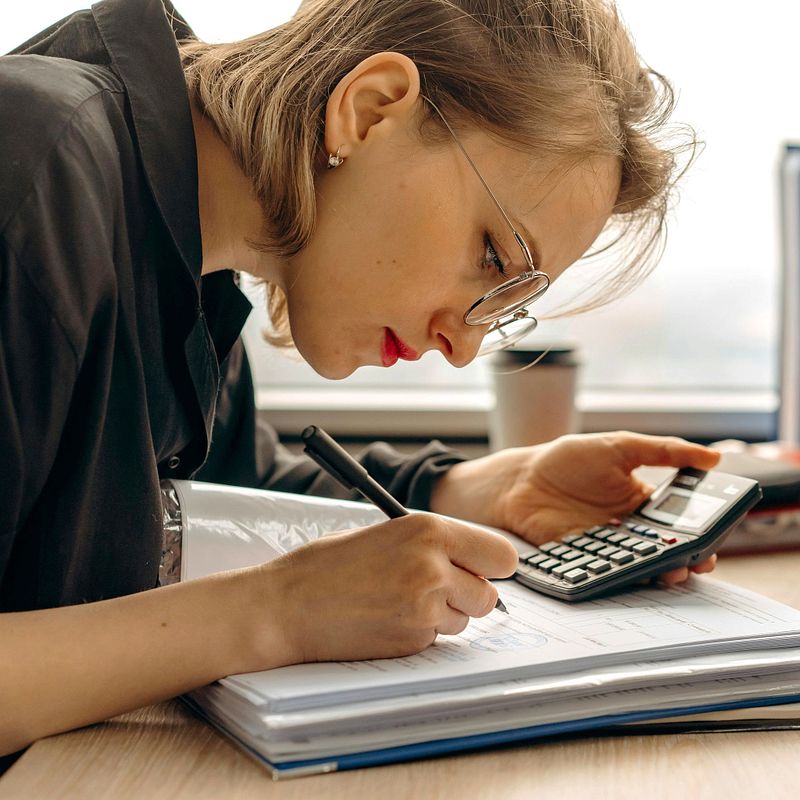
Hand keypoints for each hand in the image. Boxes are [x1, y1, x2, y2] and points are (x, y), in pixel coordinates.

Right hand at [252, 513, 517, 665]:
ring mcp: (424, 607)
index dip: (493, 566)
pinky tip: (386, 619)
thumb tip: (470, 560)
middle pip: (489, 595)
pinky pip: (436, 639)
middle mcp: (434, 567)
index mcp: (429, 530)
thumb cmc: (327, 565)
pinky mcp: (412, 641)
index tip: (482, 569)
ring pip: (465, 620)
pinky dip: (420, 633)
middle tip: (439, 589)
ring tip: (400, 601)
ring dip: (444, 615)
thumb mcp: (386, 533)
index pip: (501, 555)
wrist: (286, 606)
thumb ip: (432, 544)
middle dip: (470, 595)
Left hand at [430, 431, 721, 585]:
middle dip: (687, 559)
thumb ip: (664, 451)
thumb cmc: (568, 459)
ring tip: (672, 571)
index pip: (680, 522)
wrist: (521, 480)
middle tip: (699, 562)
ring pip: (642, 566)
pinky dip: (624, 577)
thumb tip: (713, 456)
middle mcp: (629, 529)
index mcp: (642, 502)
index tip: (714, 539)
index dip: (700, 533)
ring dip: (661, 572)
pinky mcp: (586, 560)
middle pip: (666, 550)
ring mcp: (608, 547)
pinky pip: (610, 573)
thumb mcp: (619, 446)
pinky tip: (634, 574)